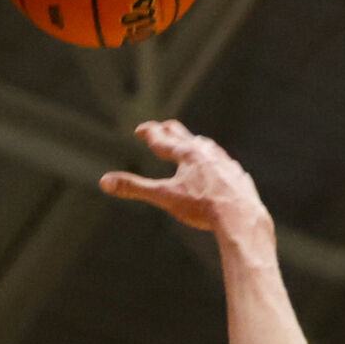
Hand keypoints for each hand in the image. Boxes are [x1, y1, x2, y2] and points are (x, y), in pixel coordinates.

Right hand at [100, 121, 268, 236]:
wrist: (240, 216)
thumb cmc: (202, 206)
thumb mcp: (164, 197)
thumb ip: (135, 188)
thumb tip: (104, 182)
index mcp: (186, 154)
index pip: (162, 139)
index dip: (149, 133)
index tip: (141, 129)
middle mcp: (206, 152)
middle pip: (185, 135)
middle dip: (171, 131)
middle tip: (163, 127)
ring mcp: (225, 162)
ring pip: (207, 147)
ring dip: (196, 144)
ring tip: (193, 143)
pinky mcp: (238, 176)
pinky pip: (226, 164)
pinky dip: (217, 163)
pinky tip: (220, 167)